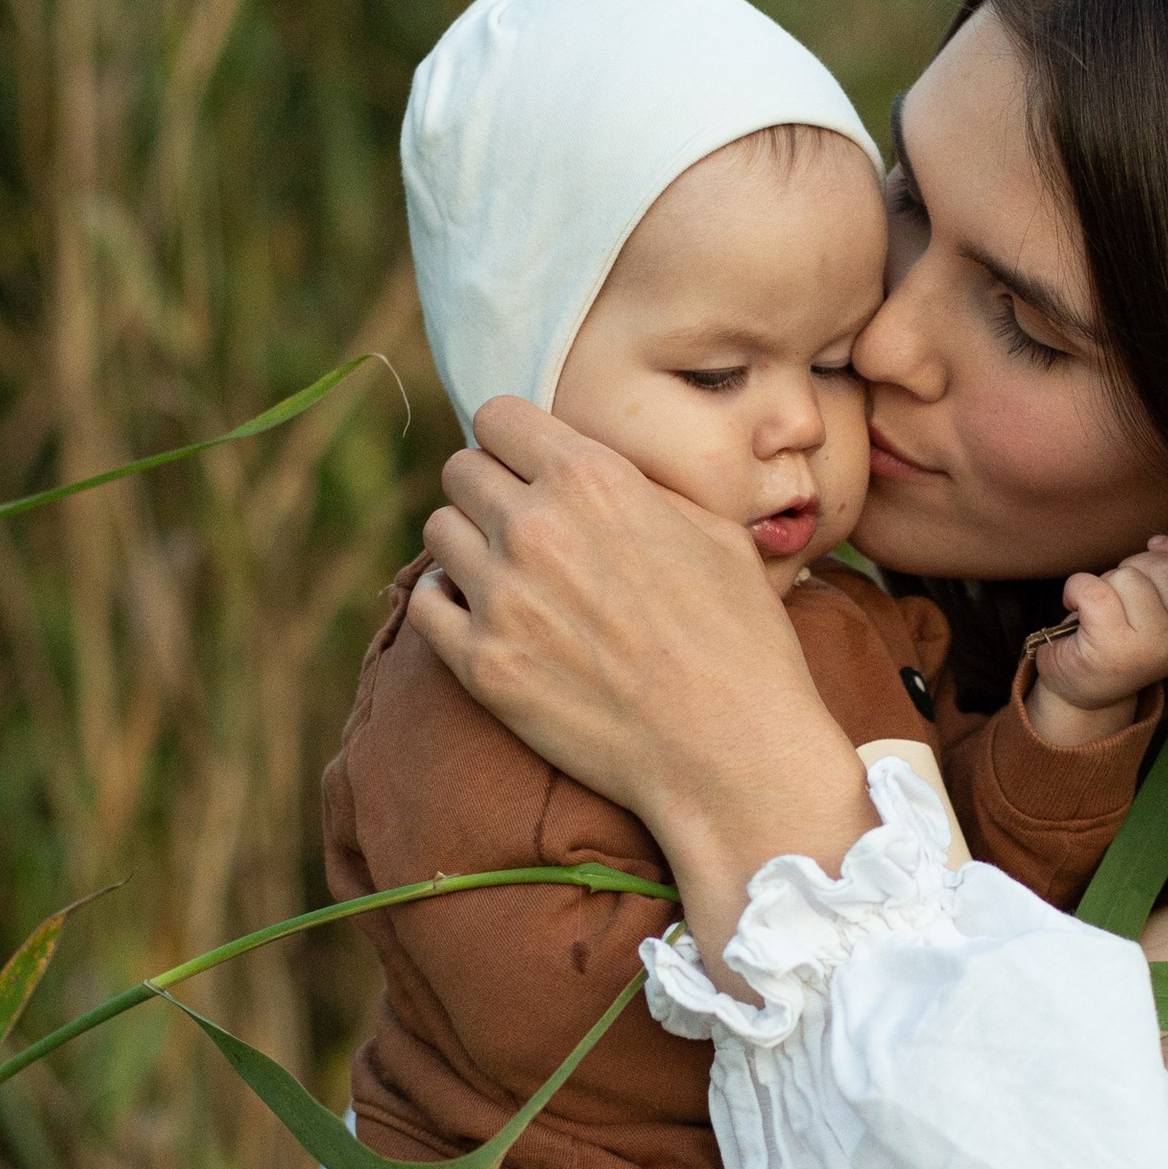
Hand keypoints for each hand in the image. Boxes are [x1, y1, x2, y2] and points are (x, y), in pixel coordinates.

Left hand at [411, 398, 875, 973]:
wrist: (731, 752)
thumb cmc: (741, 640)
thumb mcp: (714, 530)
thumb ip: (641, 486)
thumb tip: (598, 469)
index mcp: (592, 478)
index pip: (499, 416)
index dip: (514, 440)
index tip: (527, 465)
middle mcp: (534, 526)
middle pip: (459, 469)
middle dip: (488, 489)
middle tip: (519, 523)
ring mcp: (500, 597)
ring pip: (437, 531)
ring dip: (468, 545)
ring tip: (507, 573)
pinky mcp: (481, 666)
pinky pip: (426, 604)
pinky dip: (450, 604)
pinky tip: (489, 618)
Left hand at [1026, 515, 1167, 741]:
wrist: (1086, 688)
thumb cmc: (1125, 635)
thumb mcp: (1161, 599)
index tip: (1156, 549)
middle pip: (1166, 565)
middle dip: (1136, 566)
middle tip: (1122, 594)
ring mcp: (1153, 645)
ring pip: (1129, 575)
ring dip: (1107, 582)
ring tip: (1103, 610)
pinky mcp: (1113, 646)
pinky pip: (1093, 588)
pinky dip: (1076, 589)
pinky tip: (1076, 607)